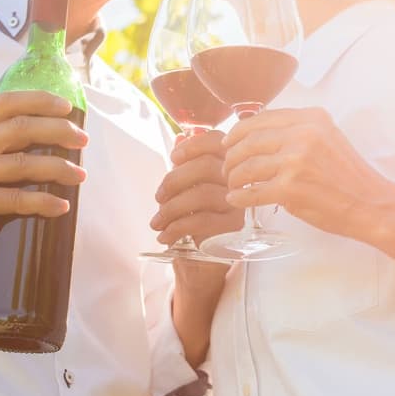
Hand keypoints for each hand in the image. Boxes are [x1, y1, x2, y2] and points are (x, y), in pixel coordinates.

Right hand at [0, 91, 87, 274]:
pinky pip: (12, 199)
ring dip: (57, 168)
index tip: (67, 107)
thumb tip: (52, 144)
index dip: (38, 100)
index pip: (5, 104)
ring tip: (81, 176)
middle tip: (83, 140)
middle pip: (19, 128)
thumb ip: (0, 151)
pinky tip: (61, 206)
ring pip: (21, 163)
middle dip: (57, 131)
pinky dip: (41, 202)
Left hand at [151, 130, 241, 247]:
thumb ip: (185, 163)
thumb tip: (178, 137)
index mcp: (226, 163)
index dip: (192, 145)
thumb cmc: (196, 217)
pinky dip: (177, 228)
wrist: (206, 257)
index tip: (173, 158)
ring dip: (171, 208)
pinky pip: (202, 221)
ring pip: (202, 194)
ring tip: (157, 222)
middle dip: (173, 180)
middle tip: (158, 198)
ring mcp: (237, 202)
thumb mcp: (187, 188)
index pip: (216, 140)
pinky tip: (165, 236)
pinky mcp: (234, 226)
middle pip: (205, 166)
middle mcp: (236, 180)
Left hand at [222, 107, 393, 238]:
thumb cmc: (349, 177)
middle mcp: (302, 134)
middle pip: (249, 141)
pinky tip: (237, 199)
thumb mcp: (327, 139)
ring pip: (247, 166)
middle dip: (232, 156)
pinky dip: (240, 197)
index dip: (239, 131)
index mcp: (311, 118)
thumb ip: (298, 132)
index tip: (228, 142)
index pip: (262, 119)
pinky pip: (252, 191)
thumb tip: (258, 136)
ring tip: (234, 185)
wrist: (372, 204)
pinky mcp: (290, 188)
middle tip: (227, 168)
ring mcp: (295, 161)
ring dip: (234, 177)